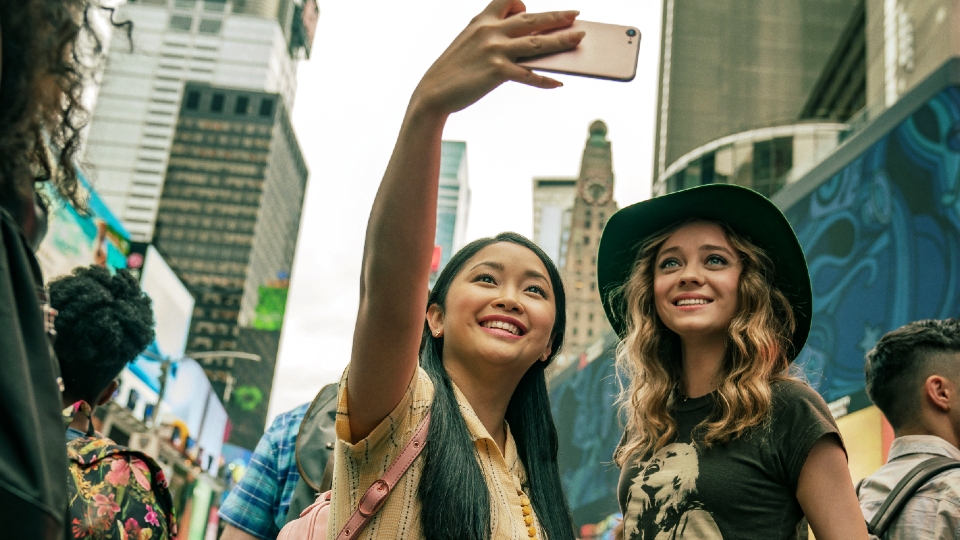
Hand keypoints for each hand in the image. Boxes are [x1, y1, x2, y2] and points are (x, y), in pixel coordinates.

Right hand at [411, 0, 582, 116]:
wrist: (433, 92)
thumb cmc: (453, 70)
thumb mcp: (468, 41)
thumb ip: (490, 33)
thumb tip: (518, 36)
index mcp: (482, 20)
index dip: (523, 3)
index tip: (533, 9)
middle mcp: (490, 30)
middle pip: (532, 19)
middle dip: (557, 16)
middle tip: (576, 15)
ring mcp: (494, 50)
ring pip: (537, 43)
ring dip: (561, 41)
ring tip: (579, 39)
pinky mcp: (497, 71)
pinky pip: (528, 74)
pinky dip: (545, 80)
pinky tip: (558, 83)